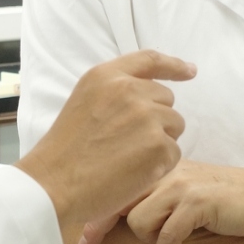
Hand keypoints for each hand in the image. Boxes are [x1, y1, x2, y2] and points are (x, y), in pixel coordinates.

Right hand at [18, 51, 193, 231]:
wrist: (54, 183)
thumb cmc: (64, 152)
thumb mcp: (83, 103)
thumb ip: (114, 94)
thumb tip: (148, 97)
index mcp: (107, 76)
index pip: (149, 60)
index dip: (173, 65)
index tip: (190, 71)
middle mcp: (129, 90)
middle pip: (166, 99)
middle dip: (156, 119)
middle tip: (128, 143)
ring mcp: (146, 116)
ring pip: (174, 126)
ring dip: (160, 142)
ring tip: (128, 158)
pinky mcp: (158, 145)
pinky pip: (174, 153)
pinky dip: (160, 165)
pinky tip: (134, 173)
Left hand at [85, 160, 243, 243]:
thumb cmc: (218, 199)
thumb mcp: (181, 191)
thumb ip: (154, 195)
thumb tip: (120, 217)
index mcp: (157, 169)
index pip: (116, 186)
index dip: (94, 210)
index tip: (79, 235)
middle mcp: (165, 173)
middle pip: (117, 200)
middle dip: (97, 226)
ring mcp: (181, 187)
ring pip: (138, 219)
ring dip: (144, 239)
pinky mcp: (197, 204)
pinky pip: (166, 234)